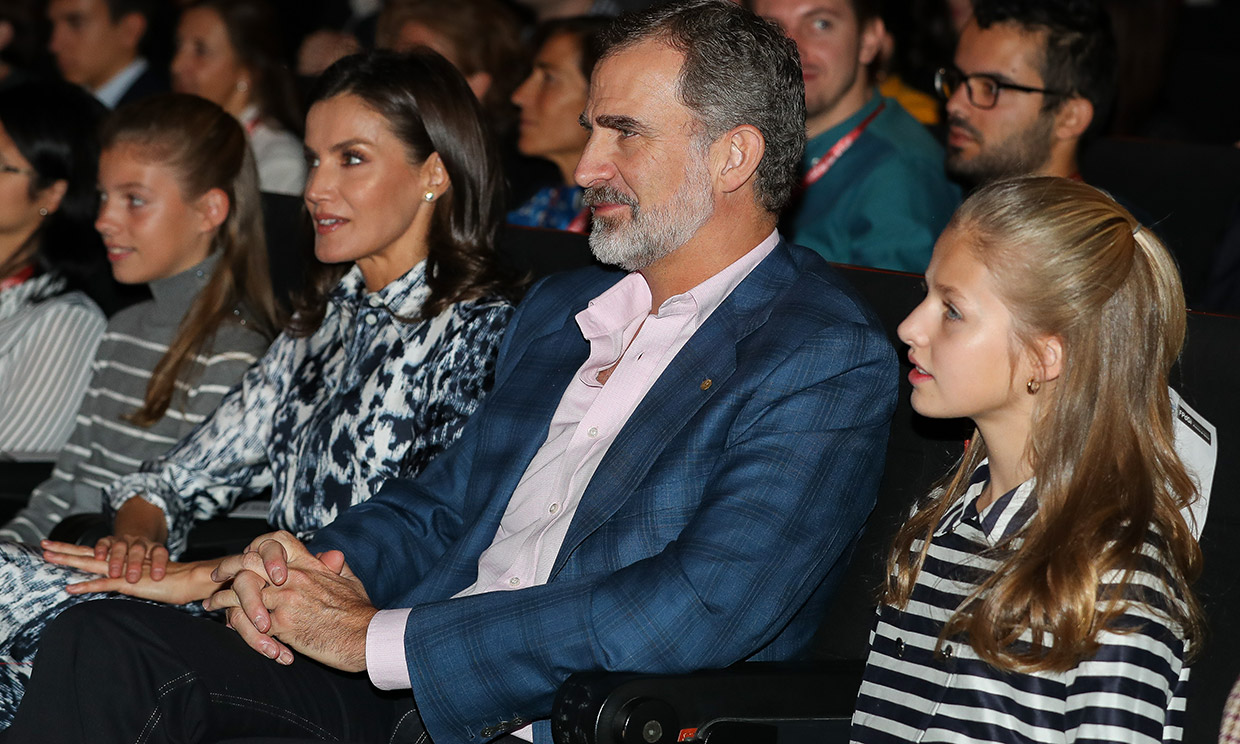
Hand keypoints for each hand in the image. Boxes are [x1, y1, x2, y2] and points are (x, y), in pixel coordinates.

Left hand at [40, 541, 216, 604]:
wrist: (188, 579)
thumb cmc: (169, 581)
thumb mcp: (144, 579)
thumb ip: (130, 579)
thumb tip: (122, 582)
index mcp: (123, 560)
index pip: (95, 552)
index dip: (75, 550)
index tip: (57, 548)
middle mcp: (121, 561)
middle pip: (88, 552)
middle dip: (64, 549)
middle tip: (44, 545)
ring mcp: (124, 570)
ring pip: (91, 562)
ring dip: (69, 560)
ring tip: (49, 557)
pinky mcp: (129, 582)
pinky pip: (103, 583)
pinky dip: (85, 586)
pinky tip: (70, 588)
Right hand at [103, 496, 171, 580]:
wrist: (135, 537)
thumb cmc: (148, 560)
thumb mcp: (160, 565)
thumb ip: (169, 575)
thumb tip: (186, 591)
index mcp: (154, 548)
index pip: (160, 553)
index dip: (159, 564)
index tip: (158, 577)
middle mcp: (140, 543)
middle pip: (139, 550)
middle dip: (135, 564)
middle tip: (133, 578)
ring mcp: (124, 540)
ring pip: (121, 547)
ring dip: (117, 560)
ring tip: (114, 574)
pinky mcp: (109, 540)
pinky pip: (104, 542)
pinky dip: (101, 549)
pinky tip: (99, 557)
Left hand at [207, 532, 375, 671]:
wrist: (366, 636)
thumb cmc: (360, 612)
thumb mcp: (350, 580)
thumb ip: (336, 566)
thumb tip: (330, 556)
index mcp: (311, 565)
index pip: (277, 542)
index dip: (256, 546)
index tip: (244, 555)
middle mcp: (295, 577)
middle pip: (250, 562)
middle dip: (227, 568)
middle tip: (215, 577)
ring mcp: (287, 599)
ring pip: (242, 592)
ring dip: (222, 598)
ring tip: (211, 604)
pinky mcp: (283, 624)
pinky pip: (249, 622)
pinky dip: (237, 625)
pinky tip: (230, 627)